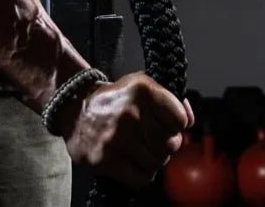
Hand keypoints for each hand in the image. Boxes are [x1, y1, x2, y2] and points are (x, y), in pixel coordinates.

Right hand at [57, 73, 194, 188]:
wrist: (74, 109)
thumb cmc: (115, 99)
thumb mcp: (142, 85)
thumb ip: (171, 100)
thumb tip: (190, 120)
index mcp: (143, 90)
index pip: (180, 120)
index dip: (176, 126)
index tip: (165, 125)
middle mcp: (131, 113)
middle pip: (171, 144)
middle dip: (165, 145)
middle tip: (151, 140)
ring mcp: (117, 138)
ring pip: (158, 163)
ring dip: (153, 160)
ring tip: (140, 150)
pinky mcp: (106, 159)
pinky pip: (142, 178)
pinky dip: (142, 175)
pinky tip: (133, 163)